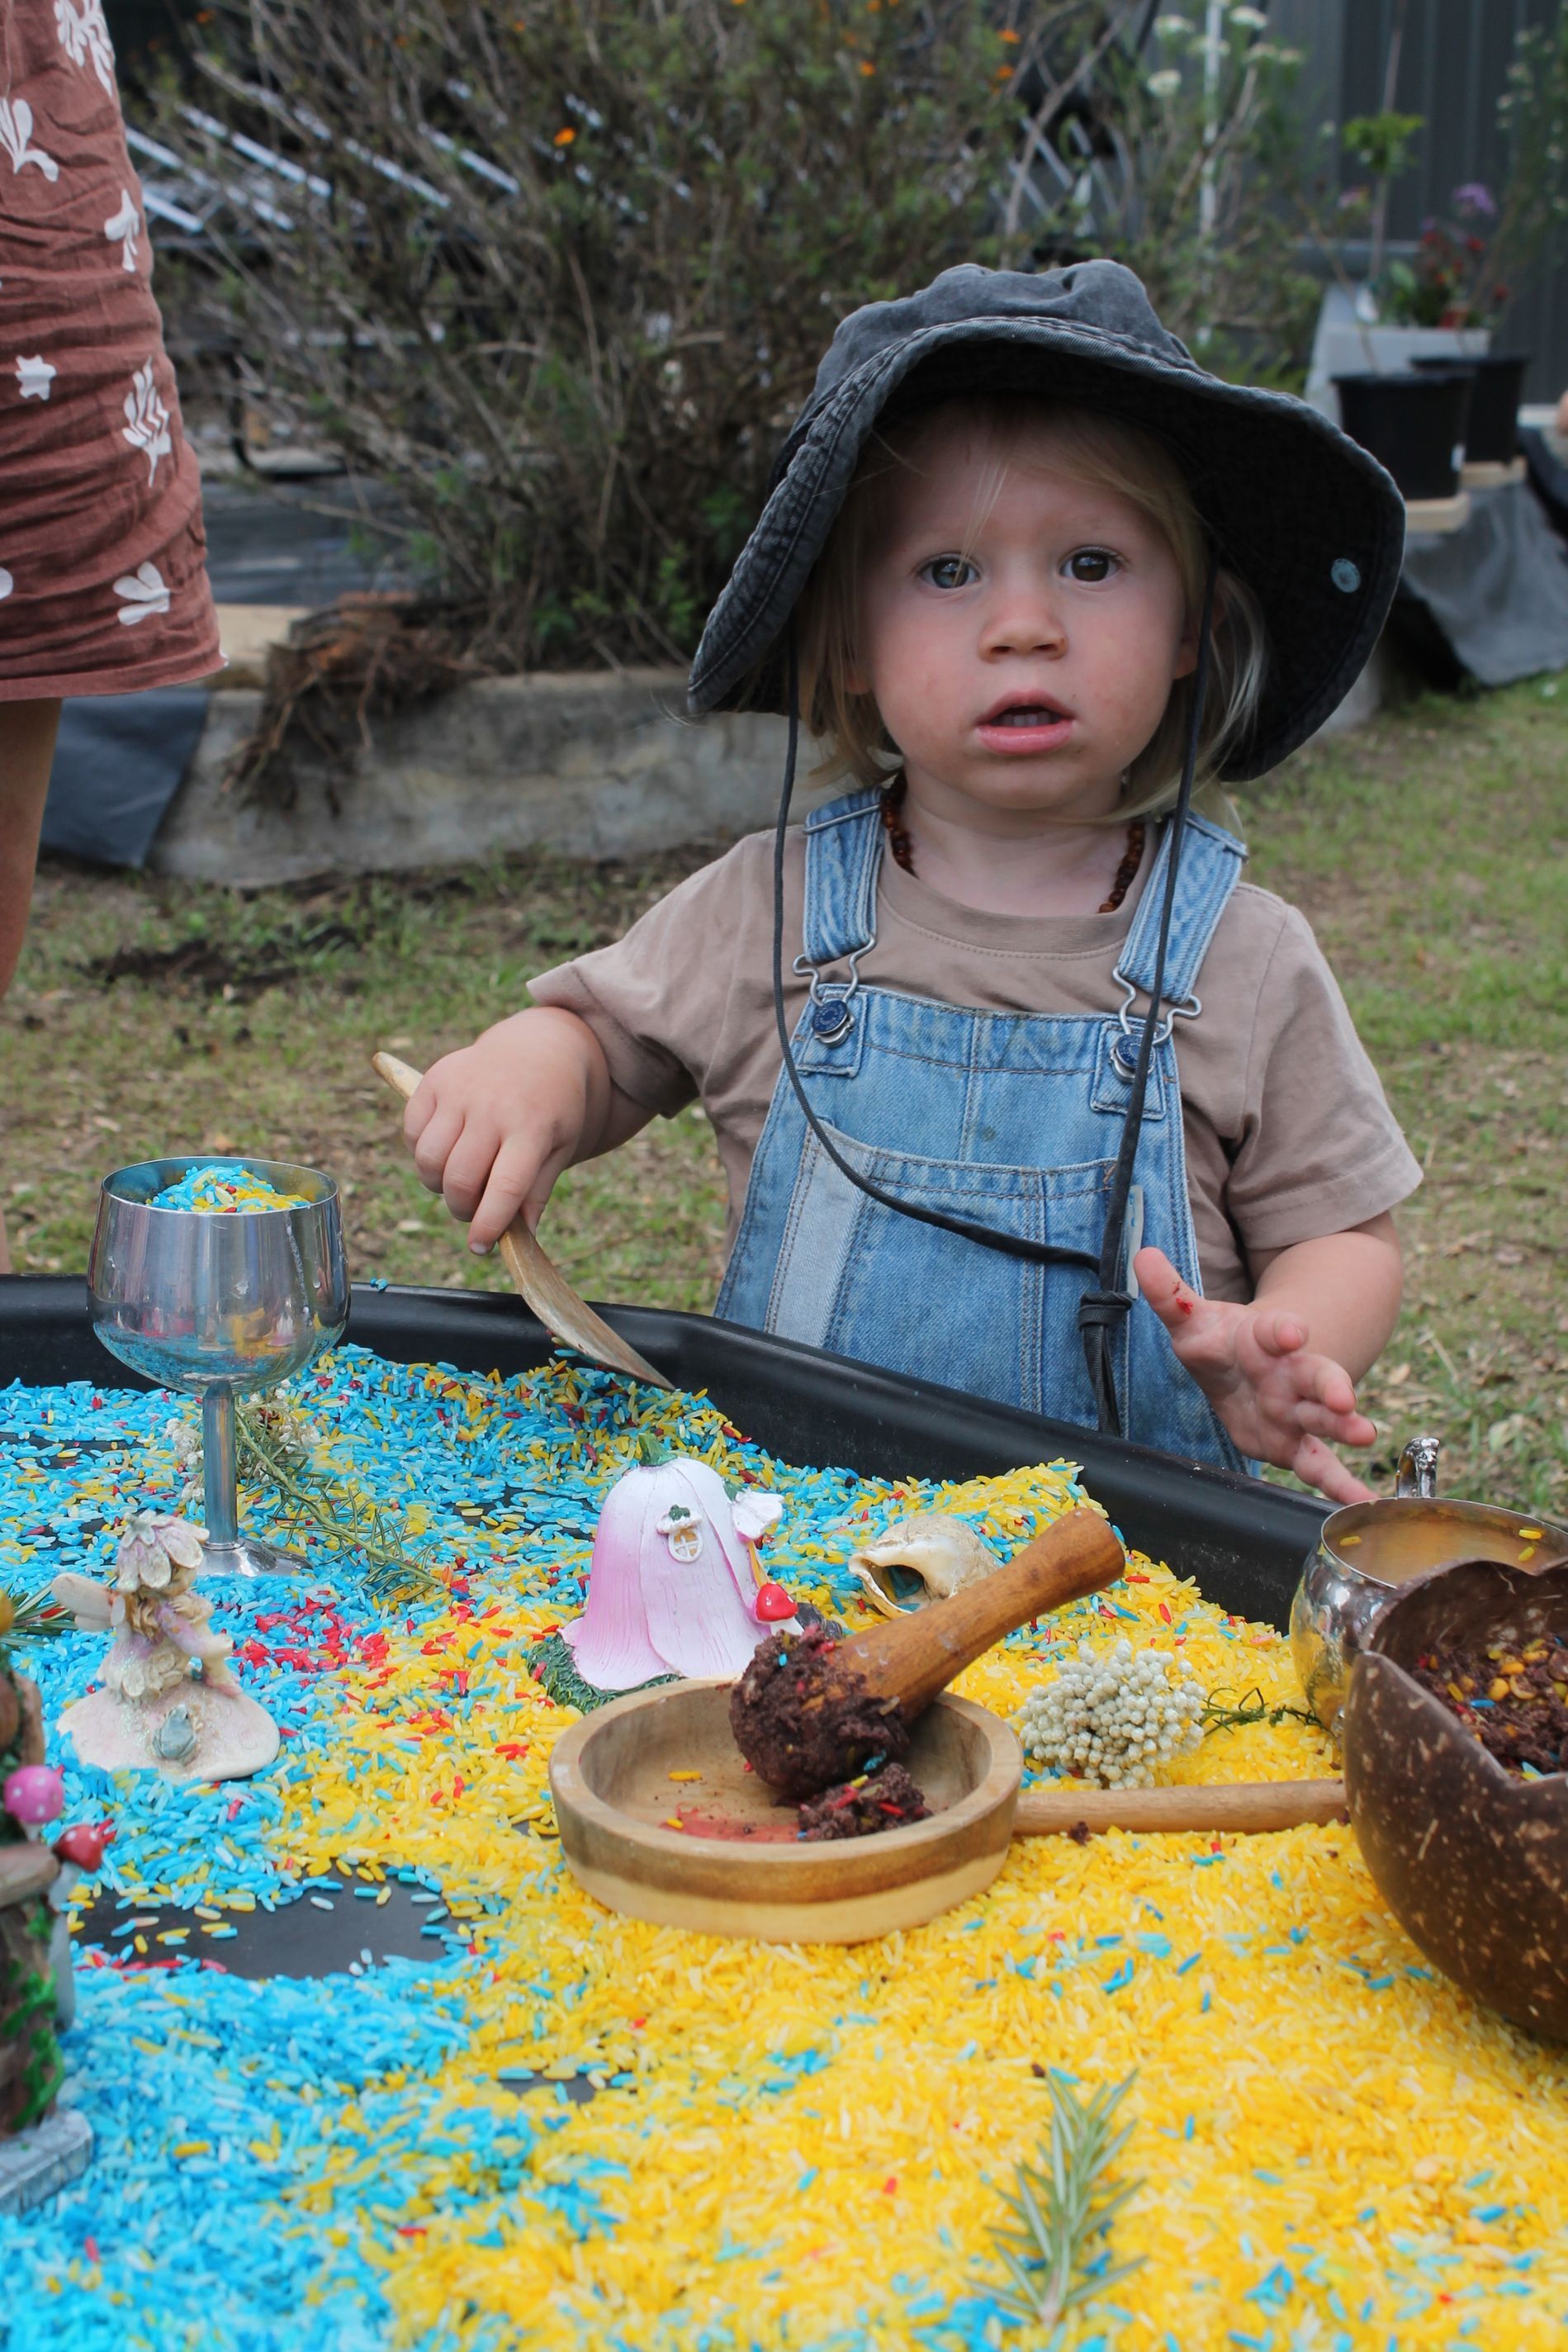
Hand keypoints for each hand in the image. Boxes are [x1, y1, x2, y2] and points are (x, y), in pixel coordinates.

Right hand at [403, 1008, 608, 1252]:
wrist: (538, 1048)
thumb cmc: (553, 1108)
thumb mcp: (559, 1147)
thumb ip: (537, 1191)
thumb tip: (519, 1237)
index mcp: (532, 1127)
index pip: (505, 1187)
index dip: (488, 1224)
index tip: (479, 1247)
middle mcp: (493, 1107)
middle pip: (459, 1178)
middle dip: (461, 1209)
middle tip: (471, 1211)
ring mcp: (461, 1090)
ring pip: (428, 1158)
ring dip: (437, 1183)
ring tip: (457, 1180)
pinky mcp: (435, 1080)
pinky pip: (412, 1132)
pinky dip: (421, 1151)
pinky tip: (445, 1149)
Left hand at [1133, 1246, 1376, 1503]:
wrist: (1244, 1372)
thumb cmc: (1221, 1344)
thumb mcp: (1192, 1322)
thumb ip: (1170, 1295)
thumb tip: (1143, 1255)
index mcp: (1266, 1339)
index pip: (1275, 1331)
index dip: (1282, 1330)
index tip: (1290, 1331)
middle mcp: (1290, 1374)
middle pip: (1314, 1375)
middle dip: (1329, 1384)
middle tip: (1342, 1395)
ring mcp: (1298, 1410)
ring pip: (1324, 1417)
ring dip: (1344, 1425)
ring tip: (1364, 1434)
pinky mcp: (1297, 1444)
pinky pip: (1321, 1466)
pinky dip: (1342, 1484)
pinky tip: (1362, 1499)